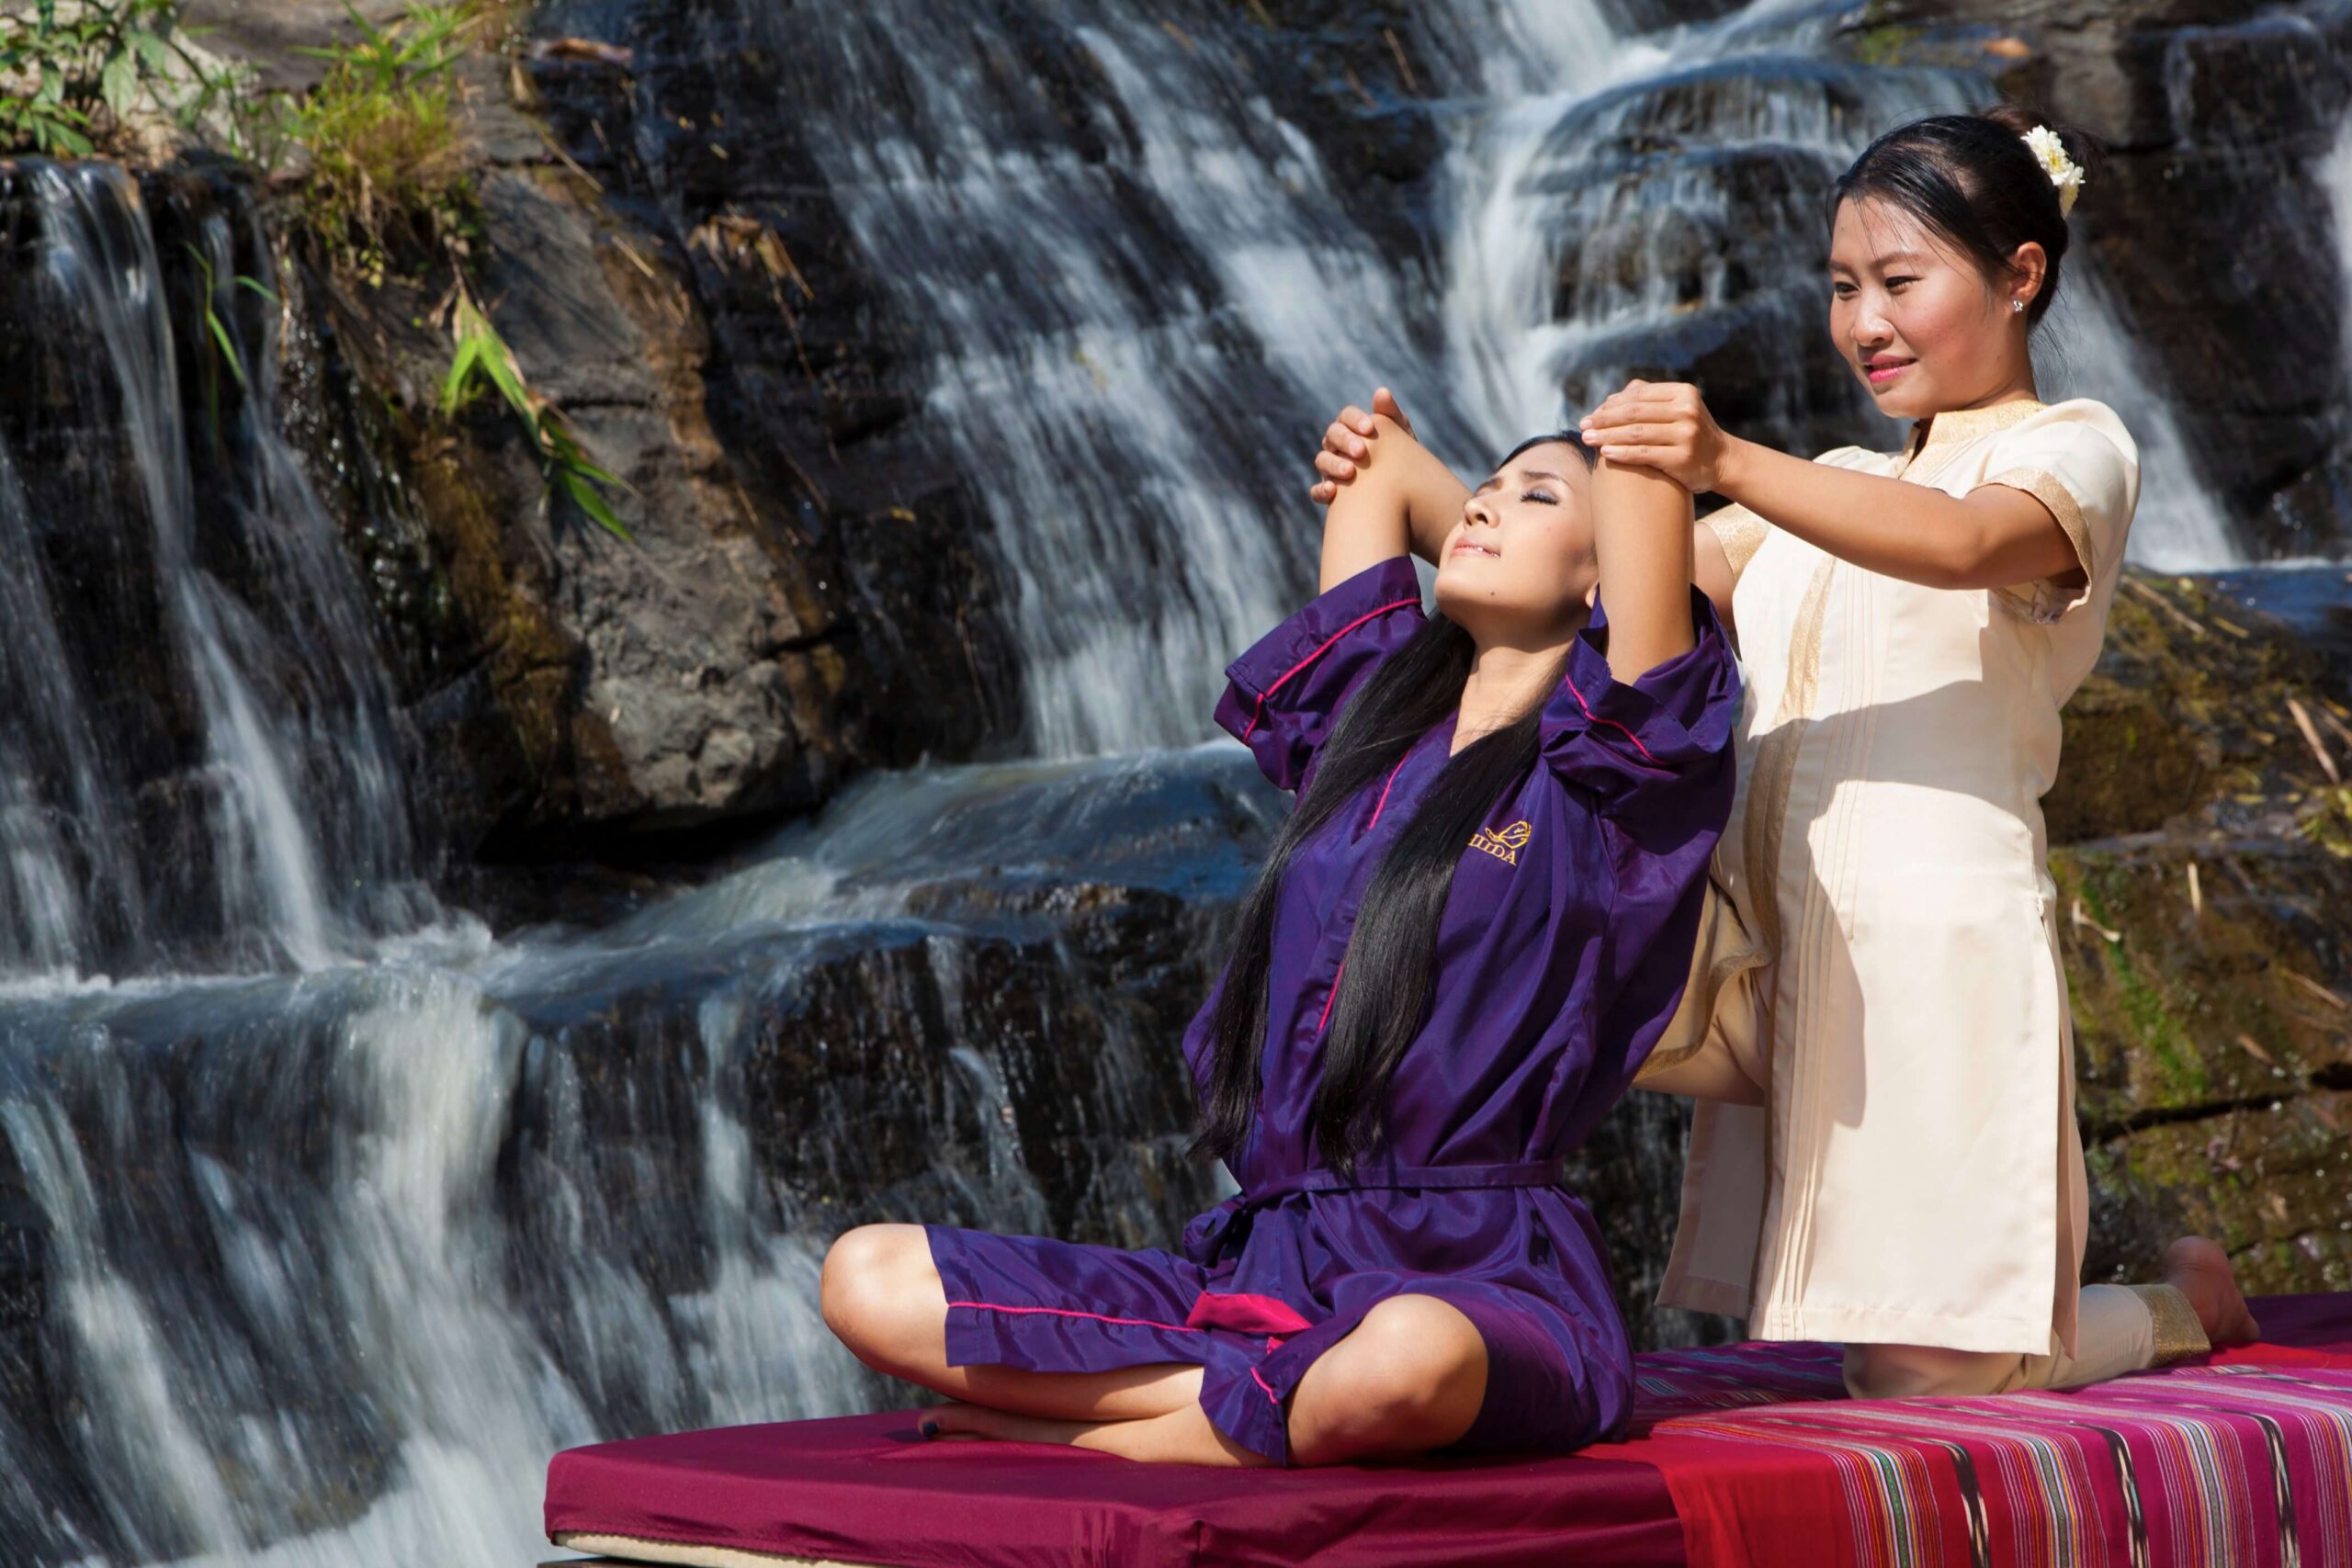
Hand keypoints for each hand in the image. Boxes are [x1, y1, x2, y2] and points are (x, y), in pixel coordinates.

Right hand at [1309, 386, 1415, 504]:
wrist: (1407, 494)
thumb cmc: (1402, 459)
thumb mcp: (1401, 438)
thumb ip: (1391, 416)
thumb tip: (1381, 392)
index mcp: (1352, 428)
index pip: (1346, 417)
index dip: (1355, 421)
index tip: (1369, 429)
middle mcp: (1337, 446)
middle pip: (1332, 436)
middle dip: (1344, 441)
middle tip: (1361, 451)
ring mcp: (1331, 468)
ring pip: (1322, 460)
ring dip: (1333, 464)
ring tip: (1350, 472)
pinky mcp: (1329, 492)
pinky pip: (1317, 491)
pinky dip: (1320, 490)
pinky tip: (1332, 492)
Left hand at [1579, 379, 1728, 492]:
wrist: (1722, 462)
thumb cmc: (1690, 434)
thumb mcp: (1677, 410)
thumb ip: (1648, 400)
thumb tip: (1608, 399)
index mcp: (1683, 393)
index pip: (1638, 396)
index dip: (1610, 405)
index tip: (1591, 416)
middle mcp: (1687, 410)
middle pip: (1634, 413)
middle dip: (1604, 420)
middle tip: (1583, 427)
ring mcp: (1686, 434)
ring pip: (1636, 433)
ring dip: (1606, 436)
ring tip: (1586, 440)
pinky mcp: (1683, 458)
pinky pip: (1644, 454)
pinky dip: (1621, 453)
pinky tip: (1605, 454)